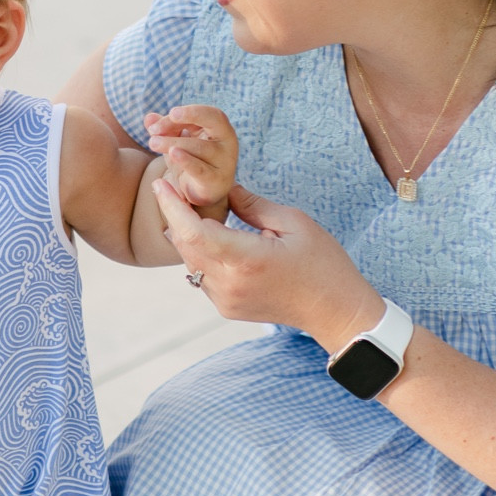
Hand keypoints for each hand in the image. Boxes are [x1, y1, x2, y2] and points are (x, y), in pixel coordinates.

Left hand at [144, 104, 238, 218]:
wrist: (203, 191)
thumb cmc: (192, 160)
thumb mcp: (176, 141)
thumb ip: (164, 128)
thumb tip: (149, 118)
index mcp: (220, 127)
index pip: (205, 113)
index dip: (186, 112)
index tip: (165, 117)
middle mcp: (227, 141)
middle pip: (212, 121)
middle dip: (186, 119)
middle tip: (155, 128)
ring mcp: (225, 162)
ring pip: (199, 147)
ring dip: (173, 143)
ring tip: (153, 143)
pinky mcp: (216, 180)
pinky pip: (200, 169)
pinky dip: (186, 161)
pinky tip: (172, 154)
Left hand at [152, 176, 383, 346]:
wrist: (334, 311)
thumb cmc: (322, 263)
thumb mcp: (293, 223)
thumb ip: (252, 205)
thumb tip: (224, 186)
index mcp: (246, 260)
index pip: (193, 232)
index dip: (172, 206)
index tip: (160, 184)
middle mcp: (229, 285)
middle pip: (184, 246)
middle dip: (174, 216)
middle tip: (172, 189)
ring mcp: (226, 301)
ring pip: (188, 263)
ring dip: (184, 236)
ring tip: (185, 208)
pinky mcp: (227, 309)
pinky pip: (201, 277)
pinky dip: (198, 254)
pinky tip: (205, 236)